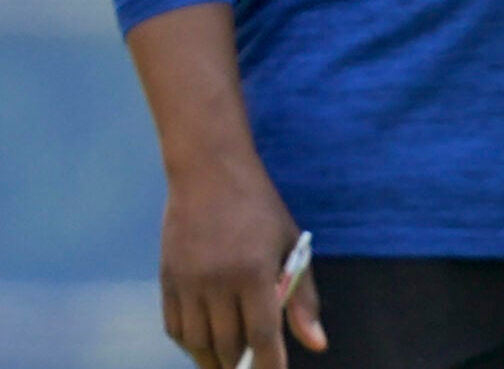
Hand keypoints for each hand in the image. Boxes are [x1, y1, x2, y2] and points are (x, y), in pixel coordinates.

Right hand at [161, 157, 324, 368]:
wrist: (209, 173)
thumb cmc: (260, 209)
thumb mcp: (291, 245)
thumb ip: (302, 298)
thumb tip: (317, 345)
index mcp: (254, 271)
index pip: (262, 334)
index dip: (269, 363)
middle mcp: (217, 281)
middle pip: (228, 344)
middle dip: (241, 365)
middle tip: (251, 368)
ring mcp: (187, 282)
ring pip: (198, 343)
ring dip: (214, 360)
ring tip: (229, 364)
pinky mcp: (166, 280)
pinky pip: (175, 328)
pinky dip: (190, 344)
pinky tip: (205, 346)